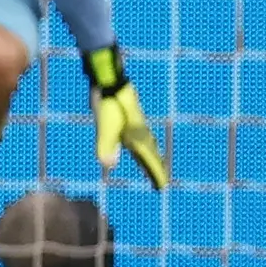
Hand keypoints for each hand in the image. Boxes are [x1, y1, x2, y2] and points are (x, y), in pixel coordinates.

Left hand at [85, 45, 168, 187]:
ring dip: (148, 158)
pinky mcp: (127, 118)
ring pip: (145, 146)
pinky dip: (141, 147)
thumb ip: (106, 144)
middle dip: (154, 168)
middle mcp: (139, 131)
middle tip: (161, 183)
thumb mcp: (103, 125)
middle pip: (149, 154)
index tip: (162, 187)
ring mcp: (134, 124)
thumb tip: (109, 165)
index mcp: (137, 135)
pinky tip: (136, 146)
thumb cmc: (106, 102)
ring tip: (151, 168)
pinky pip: (137, 138)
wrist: (108, 79)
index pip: (148, 159)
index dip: (154, 173)